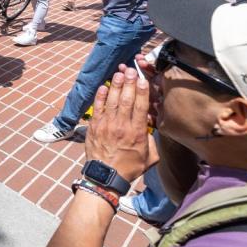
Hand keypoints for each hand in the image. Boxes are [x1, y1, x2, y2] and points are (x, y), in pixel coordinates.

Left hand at [85, 67, 158, 183]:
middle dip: (129, 83)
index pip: (141, 107)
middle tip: (131, 70)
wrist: (105, 176)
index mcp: (137, 133)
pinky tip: (104, 86)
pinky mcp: (94, 126)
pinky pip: (98, 107)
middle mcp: (121, 126)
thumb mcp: (150, 157)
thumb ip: (152, 141)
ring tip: (119, 74)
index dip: (142, 92)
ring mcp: (106, 125)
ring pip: (112, 101)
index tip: (143, 80)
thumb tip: (150, 128)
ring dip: (116, 86)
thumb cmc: (129, 167)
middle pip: (126, 100)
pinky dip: (100, 96)